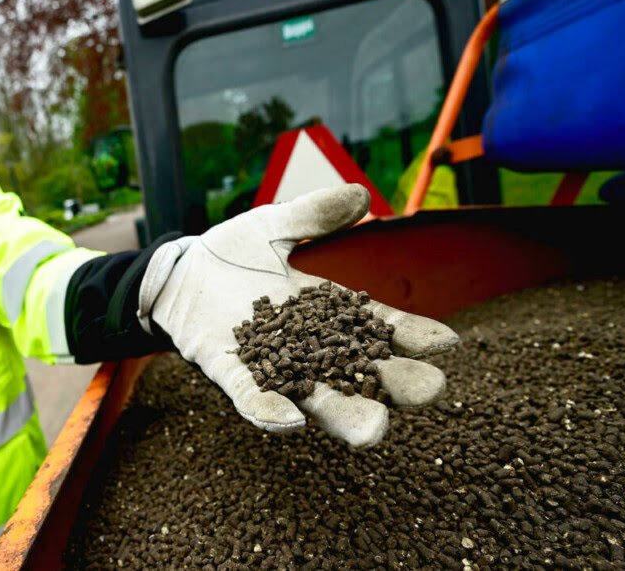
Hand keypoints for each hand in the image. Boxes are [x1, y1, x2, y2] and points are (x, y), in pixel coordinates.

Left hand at [137, 185, 456, 445]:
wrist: (176, 272)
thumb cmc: (231, 253)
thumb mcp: (273, 225)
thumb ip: (313, 215)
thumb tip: (360, 195)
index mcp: (326, 312)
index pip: (377, 326)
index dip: (412, 335)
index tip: (447, 344)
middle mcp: (307, 347)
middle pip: (359, 371)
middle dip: (393, 384)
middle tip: (429, 391)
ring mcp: (269, 364)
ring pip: (313, 397)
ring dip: (343, 414)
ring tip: (374, 430)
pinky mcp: (228, 372)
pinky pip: (250, 396)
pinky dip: (268, 410)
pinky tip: (290, 422)